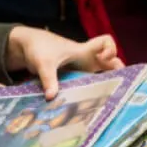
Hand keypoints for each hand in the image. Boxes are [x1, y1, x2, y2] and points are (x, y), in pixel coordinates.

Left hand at [6, 26, 123, 99]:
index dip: (111, 49)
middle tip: (120, 85)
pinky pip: (87, 83)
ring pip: (100, 74)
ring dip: (106, 83)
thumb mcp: (43, 63)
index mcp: (83, 51)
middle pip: (110, 62)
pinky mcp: (72, 77)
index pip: (106, 42)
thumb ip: (49, 79)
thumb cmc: (39, 48)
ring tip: (111, 98)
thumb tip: (51, 97)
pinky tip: (89, 104)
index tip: (105, 58)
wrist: (26, 47)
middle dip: (117, 72)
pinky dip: (90, 91)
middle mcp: (86, 59)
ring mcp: (80, 68)